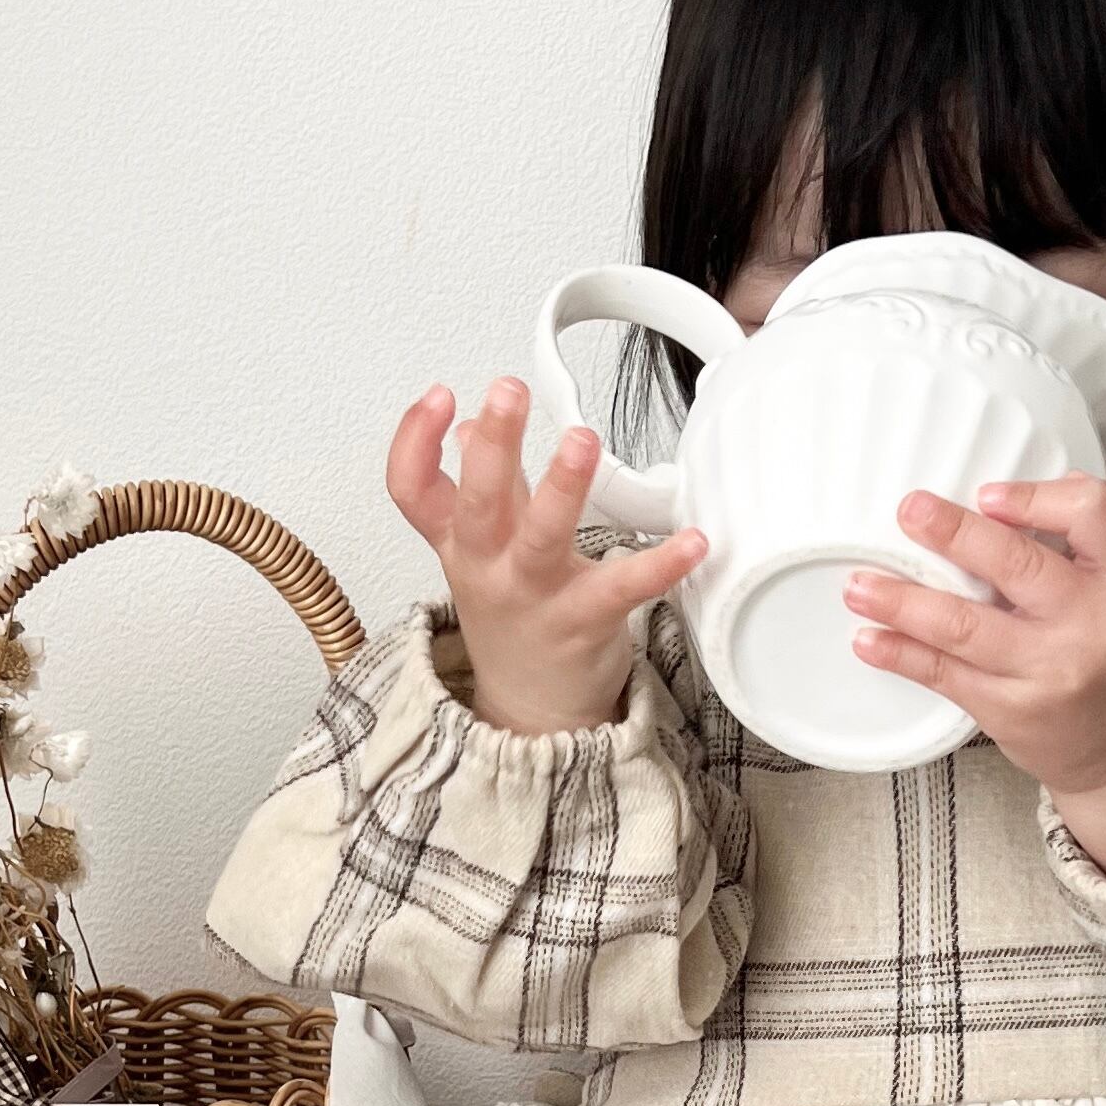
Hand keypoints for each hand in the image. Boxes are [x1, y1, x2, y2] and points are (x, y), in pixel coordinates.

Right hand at [385, 378, 706, 738]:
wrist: (531, 714)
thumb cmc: (514, 617)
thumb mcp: (481, 550)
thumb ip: (482, 484)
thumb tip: (473, 425)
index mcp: (458, 542)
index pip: (412, 490)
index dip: (414, 440)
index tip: (442, 395)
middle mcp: (487, 567)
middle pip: (476, 503)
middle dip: (491, 445)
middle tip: (507, 391)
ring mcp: (534, 595)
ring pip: (540, 537)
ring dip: (561, 486)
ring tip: (582, 440)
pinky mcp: (584, 622)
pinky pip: (622, 589)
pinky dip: (659, 564)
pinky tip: (692, 541)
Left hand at [843, 476, 1105, 862]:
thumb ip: (1102, 521)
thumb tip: (1025, 490)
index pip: (1092, 515)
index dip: (1035, 498)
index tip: (988, 495)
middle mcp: (1094, 624)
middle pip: (1016, 564)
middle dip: (952, 534)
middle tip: (909, 511)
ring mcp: (1050, 671)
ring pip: (964, 625)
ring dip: (903, 600)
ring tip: (859, 584)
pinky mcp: (1012, 710)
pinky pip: (946, 675)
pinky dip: (901, 654)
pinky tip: (869, 639)